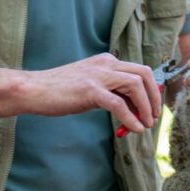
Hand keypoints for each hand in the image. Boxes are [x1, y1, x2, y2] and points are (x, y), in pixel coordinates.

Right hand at [24, 53, 162, 132]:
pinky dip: (130, 118)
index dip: (151, 91)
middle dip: (154, 97)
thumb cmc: (61, 90)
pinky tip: (134, 129)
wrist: (35, 89)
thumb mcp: (91, 86)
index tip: (152, 109)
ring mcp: (98, 75)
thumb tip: (132, 110)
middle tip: (154, 117)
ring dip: (145, 107)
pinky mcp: (90, 90)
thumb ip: (111, 93)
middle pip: (143, 74)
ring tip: (145, 125)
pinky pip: (118, 104)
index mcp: (107, 61)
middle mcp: (106, 64)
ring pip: (135, 85)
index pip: (140, 71)